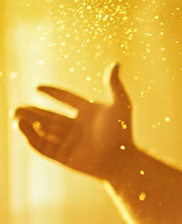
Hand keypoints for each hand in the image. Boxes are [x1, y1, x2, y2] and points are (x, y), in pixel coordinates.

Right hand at [14, 62, 134, 180]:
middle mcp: (78, 128)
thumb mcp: (121, 105)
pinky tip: (21, 125)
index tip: (37, 87)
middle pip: (51, 117)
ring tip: (16, 113)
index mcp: (90, 114)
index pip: (68, 100)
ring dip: (29, 122)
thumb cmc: (123, 133)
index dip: (54, 93)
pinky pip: (43, 146)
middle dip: (34, 111)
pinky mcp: (63, 157)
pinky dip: (30, 136)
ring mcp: (70, 143)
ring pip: (44, 131)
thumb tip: (116, 63)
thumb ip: (114, 84)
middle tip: (19, 106)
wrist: (121, 160)